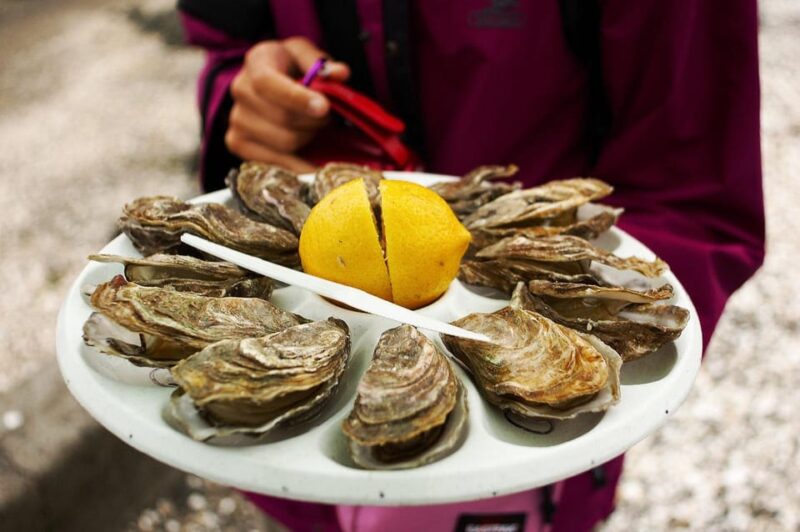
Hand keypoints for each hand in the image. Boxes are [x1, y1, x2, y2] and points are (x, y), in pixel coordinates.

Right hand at [226, 37, 349, 171]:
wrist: (268, 82)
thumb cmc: (292, 67)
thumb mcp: (308, 56)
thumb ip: (324, 65)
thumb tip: (341, 74)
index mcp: (257, 62)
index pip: (269, 83)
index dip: (298, 98)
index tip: (324, 107)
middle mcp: (240, 90)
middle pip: (283, 118)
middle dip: (314, 121)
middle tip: (328, 118)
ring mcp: (236, 120)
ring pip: (284, 142)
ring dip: (309, 138)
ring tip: (314, 127)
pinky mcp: (238, 144)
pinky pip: (275, 162)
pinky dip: (298, 163)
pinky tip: (310, 156)